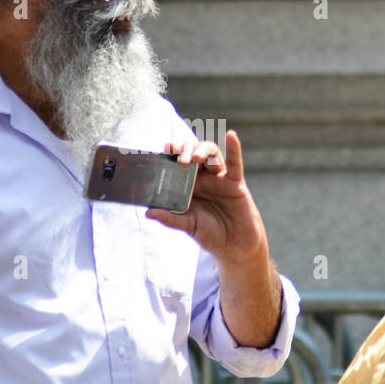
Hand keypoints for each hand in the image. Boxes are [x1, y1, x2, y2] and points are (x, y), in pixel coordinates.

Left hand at [145, 131, 267, 267]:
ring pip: (211, 154)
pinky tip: (231, 136)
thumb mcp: (188, 226)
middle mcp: (203, 178)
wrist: (234, 247)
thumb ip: (170, 218)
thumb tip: (148, 212)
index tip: (165, 148)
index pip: (178, 163)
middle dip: (186, 150)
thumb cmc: (211, 234)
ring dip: (203, 150)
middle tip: (180, 159)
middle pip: (194, 153)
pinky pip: (235, 162)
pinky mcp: (236, 182)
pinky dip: (234, 148)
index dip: (172, 153)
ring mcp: (220, 178)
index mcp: (189, 185)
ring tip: (196, 157)